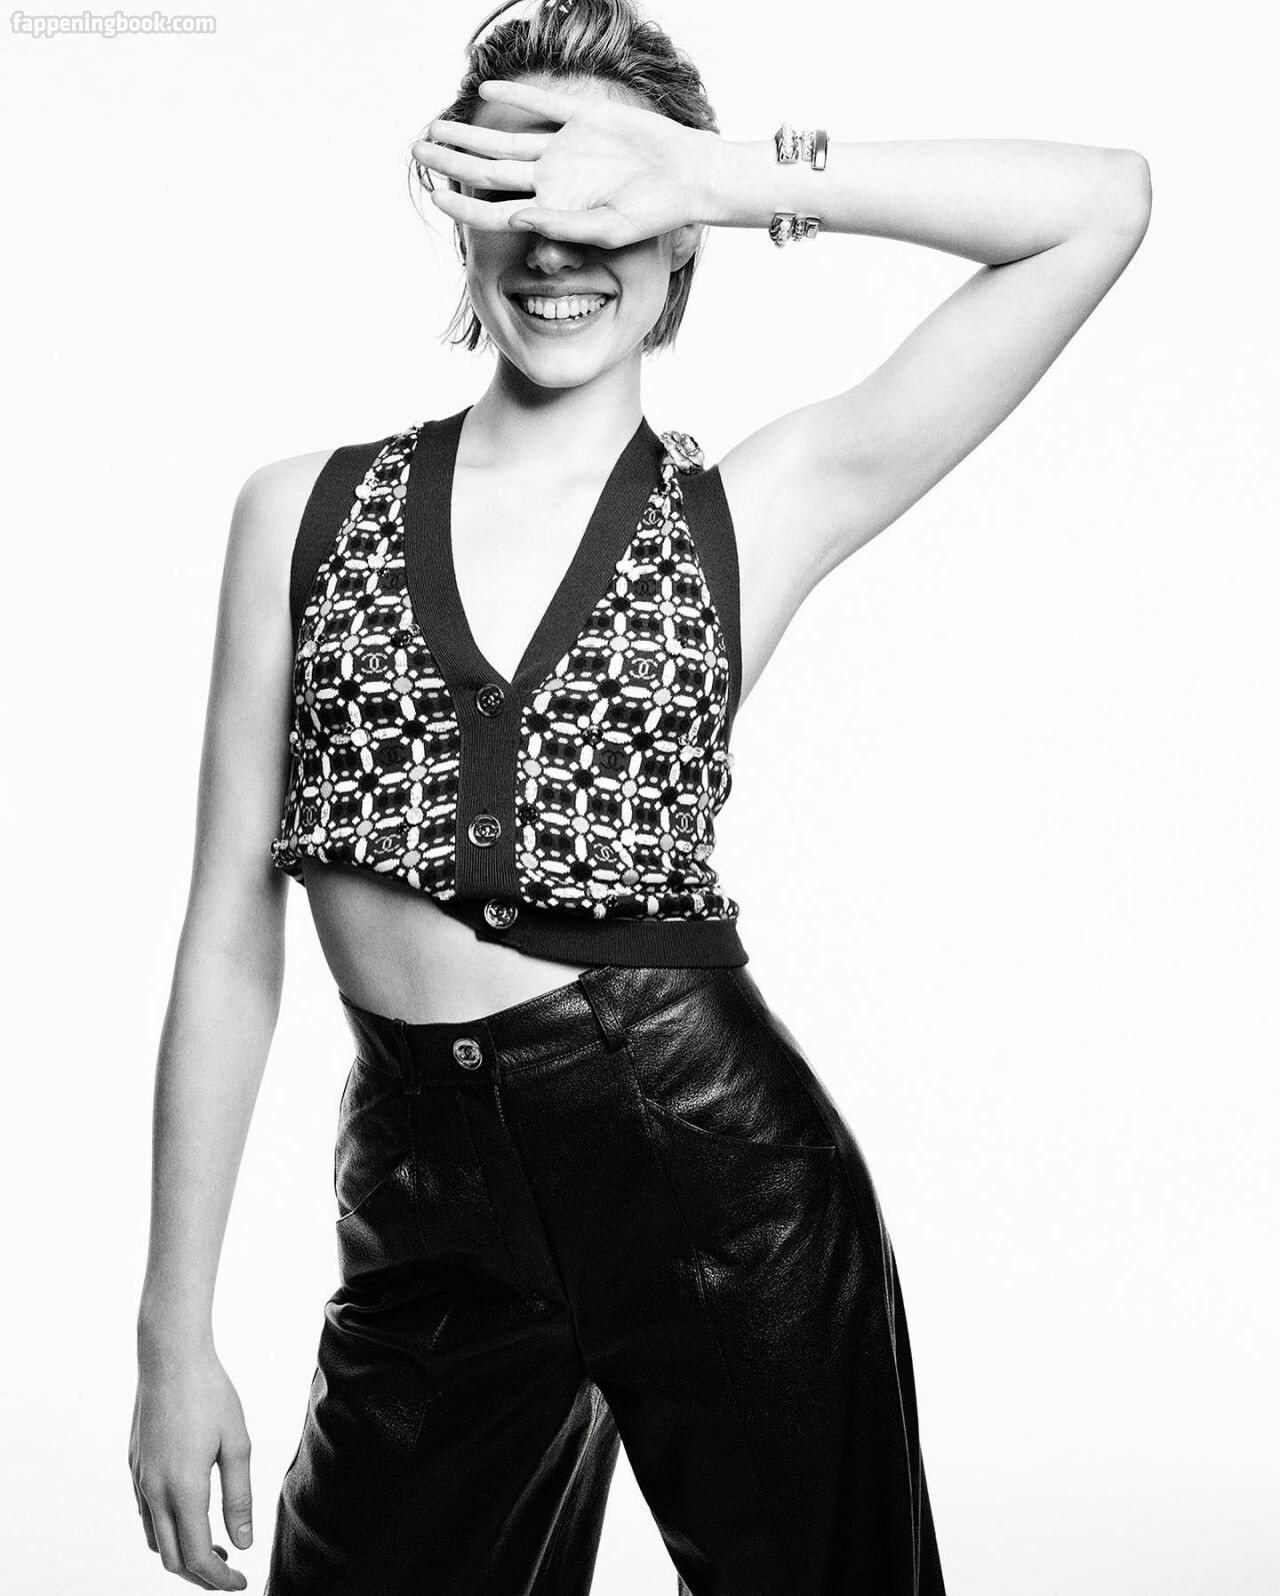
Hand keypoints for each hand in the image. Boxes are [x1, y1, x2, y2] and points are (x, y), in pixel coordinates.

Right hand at [129, 1349, 252, 1589]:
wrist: (169, 1357)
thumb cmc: (210, 1394)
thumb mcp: (237, 1443)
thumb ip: (238, 1497)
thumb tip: (243, 1542)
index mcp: (183, 1490)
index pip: (197, 1557)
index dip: (219, 1579)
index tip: (241, 1583)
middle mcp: (154, 1492)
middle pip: (172, 1558)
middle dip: (200, 1575)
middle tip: (229, 1572)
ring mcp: (139, 1479)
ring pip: (154, 1539)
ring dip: (182, 1553)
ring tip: (215, 1546)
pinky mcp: (134, 1465)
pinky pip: (146, 1514)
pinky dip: (166, 1530)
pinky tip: (189, 1514)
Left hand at [411, 78, 714, 247]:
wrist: (690, 177)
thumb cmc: (656, 214)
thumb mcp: (609, 229)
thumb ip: (561, 227)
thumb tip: (515, 219)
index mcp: (554, 210)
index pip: (495, 210)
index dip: (463, 205)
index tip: (432, 195)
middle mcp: (553, 179)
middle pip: (489, 170)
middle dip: (451, 162)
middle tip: (416, 150)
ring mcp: (566, 148)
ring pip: (505, 139)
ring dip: (470, 134)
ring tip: (435, 127)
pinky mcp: (586, 118)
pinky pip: (543, 105)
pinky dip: (515, 95)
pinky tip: (486, 90)